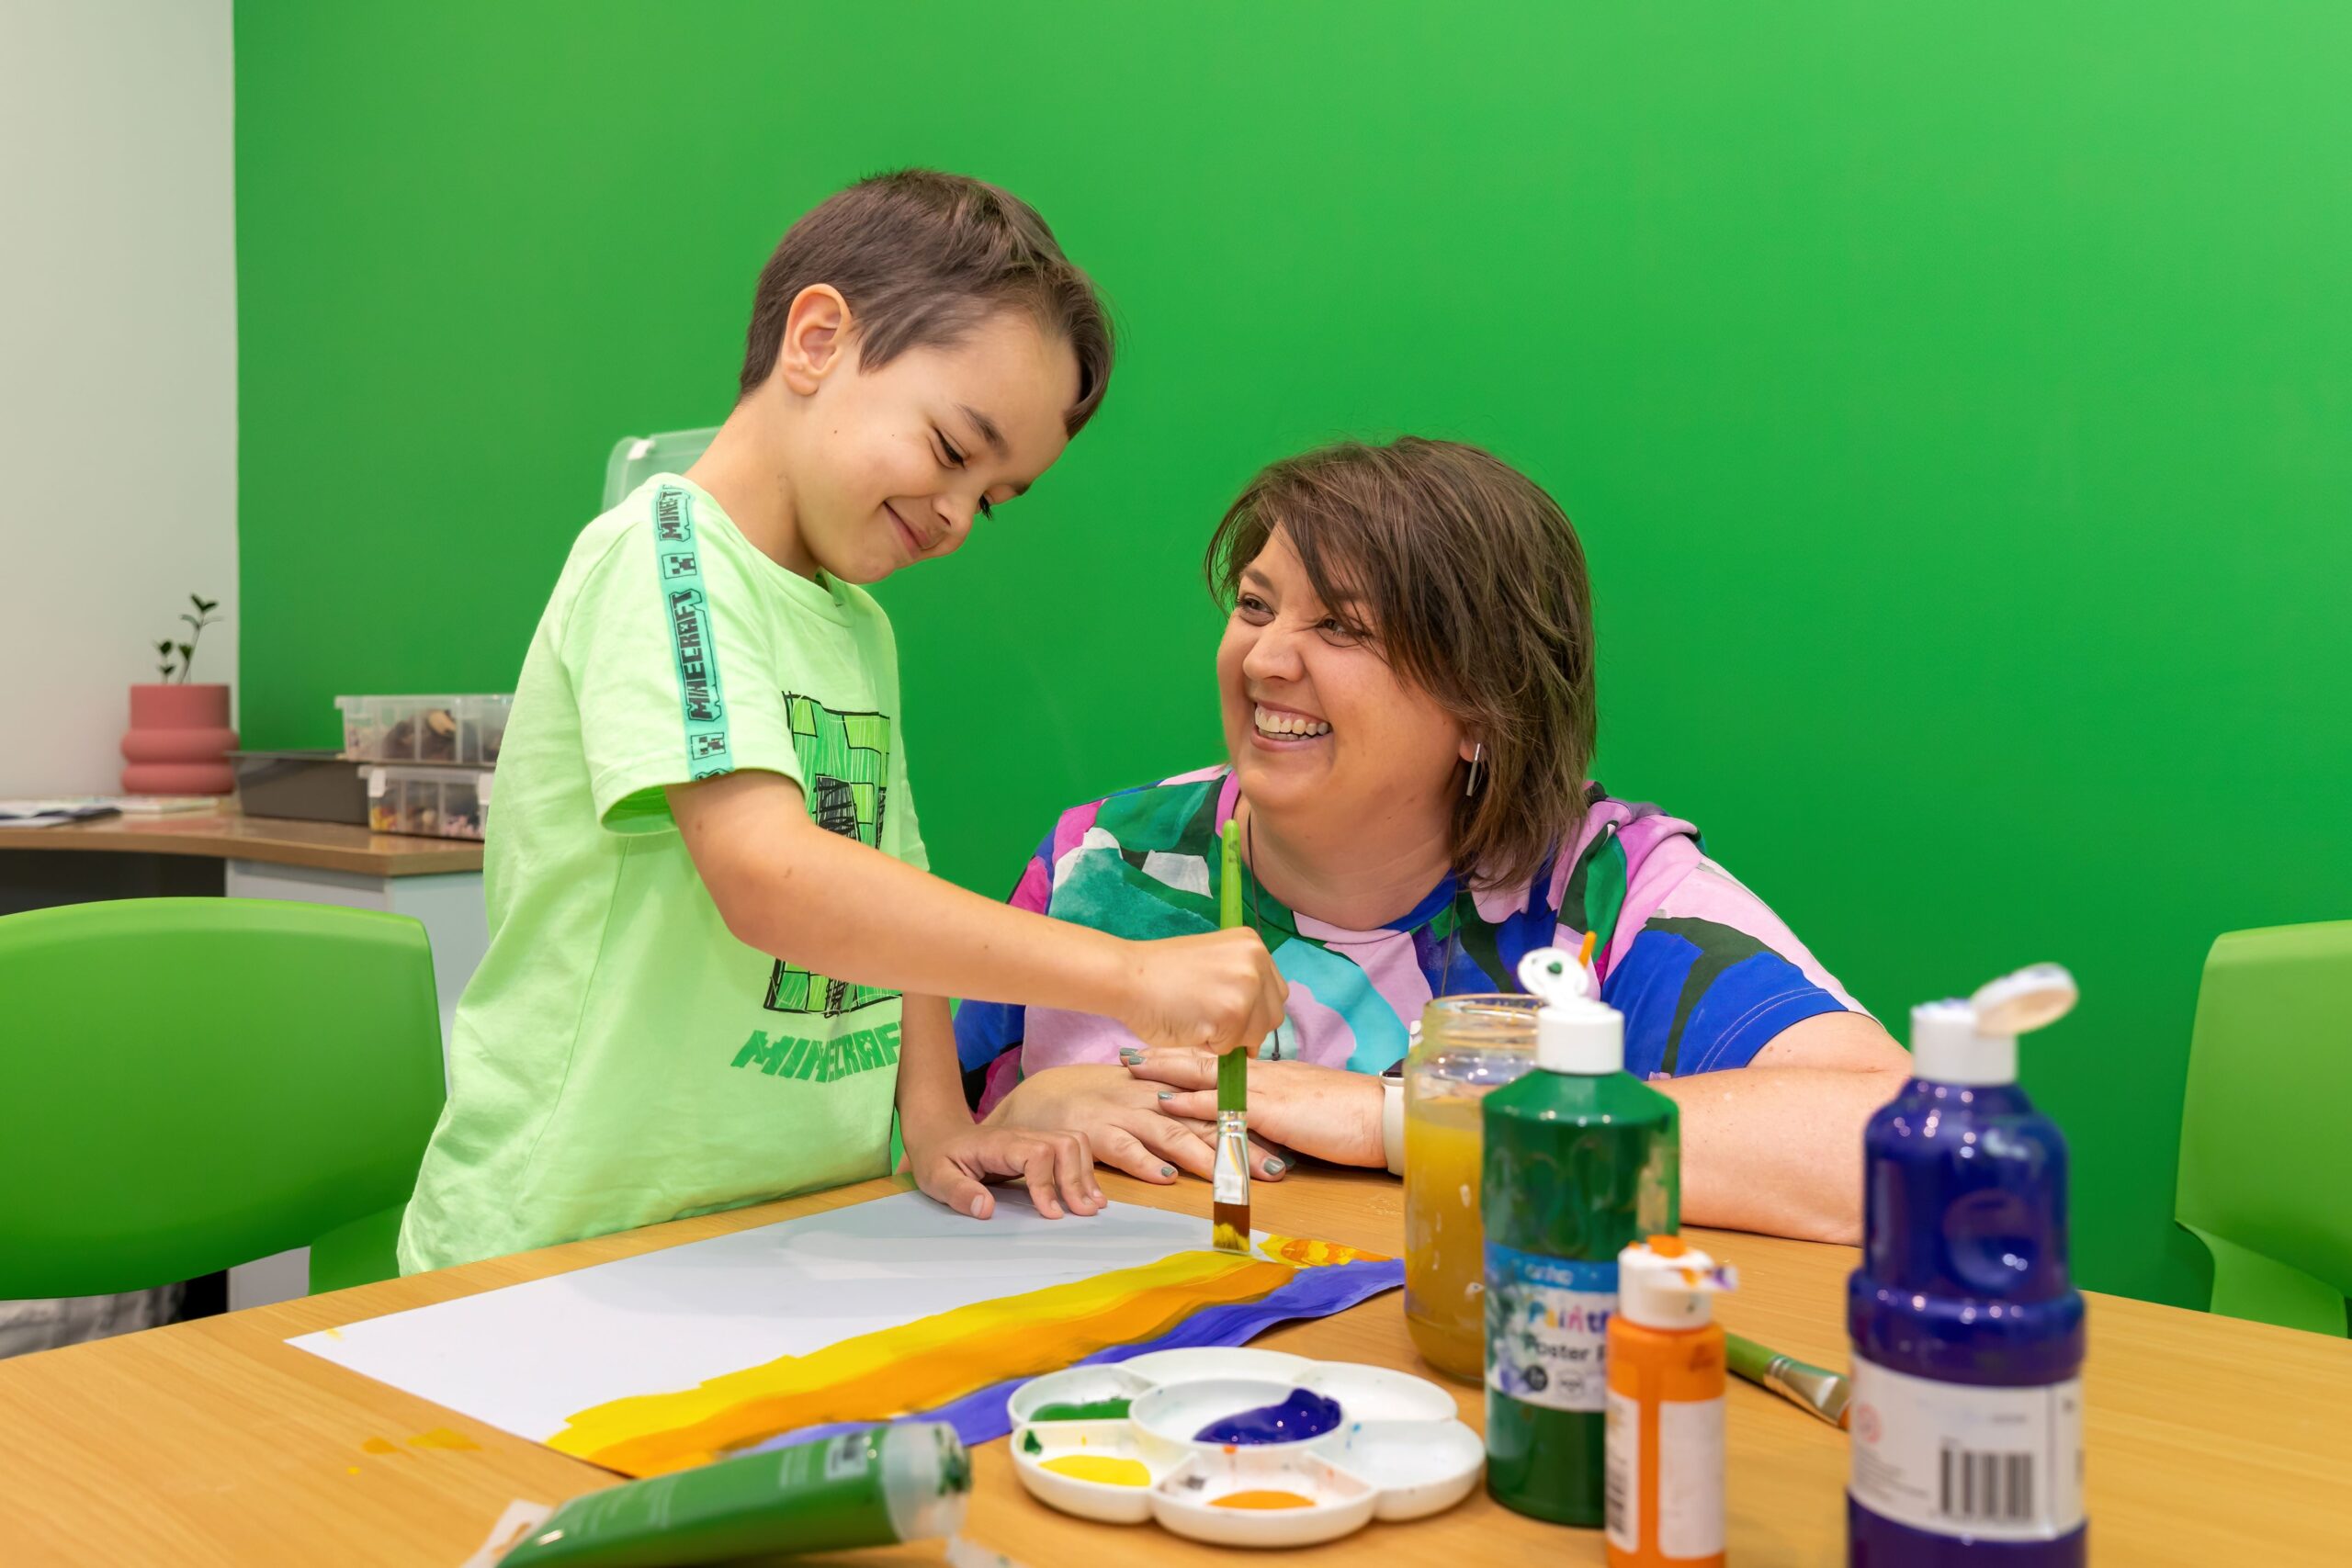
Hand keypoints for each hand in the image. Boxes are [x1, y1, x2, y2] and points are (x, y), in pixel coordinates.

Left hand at [903, 1122, 1104, 1220]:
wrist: (939, 1132)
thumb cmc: (937, 1157)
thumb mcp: (936, 1178)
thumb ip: (959, 1192)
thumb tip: (987, 1209)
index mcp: (998, 1143)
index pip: (1036, 1153)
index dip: (1047, 1183)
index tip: (1049, 1214)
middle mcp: (1021, 1136)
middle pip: (1064, 1143)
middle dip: (1077, 1179)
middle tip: (1083, 1212)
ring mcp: (1032, 1138)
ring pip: (1073, 1143)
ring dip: (1086, 1174)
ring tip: (1092, 1206)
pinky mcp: (1038, 1147)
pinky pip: (1070, 1150)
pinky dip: (1083, 1171)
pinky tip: (1087, 1195)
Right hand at [985, 1064, 1289, 1185]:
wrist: (1033, 1101)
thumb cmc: (1091, 1105)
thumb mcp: (1140, 1101)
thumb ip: (1176, 1111)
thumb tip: (1221, 1129)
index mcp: (1164, 1091)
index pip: (1215, 1106)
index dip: (1252, 1125)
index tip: (1288, 1144)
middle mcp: (1149, 1099)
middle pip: (1203, 1120)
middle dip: (1241, 1144)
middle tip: (1277, 1169)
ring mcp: (1121, 1114)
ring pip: (1170, 1133)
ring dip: (1204, 1157)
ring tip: (1233, 1177)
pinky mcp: (1091, 1132)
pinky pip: (1122, 1147)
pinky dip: (1145, 1163)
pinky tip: (1167, 1178)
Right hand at [1112, 929, 1287, 1056]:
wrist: (1128, 977)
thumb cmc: (1162, 972)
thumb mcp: (1215, 962)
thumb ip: (1240, 980)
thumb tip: (1258, 1018)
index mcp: (1253, 944)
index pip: (1274, 992)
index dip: (1254, 1010)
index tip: (1228, 1012)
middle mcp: (1256, 961)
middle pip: (1273, 1015)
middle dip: (1247, 1027)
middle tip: (1212, 1021)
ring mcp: (1246, 988)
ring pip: (1256, 1035)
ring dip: (1229, 1038)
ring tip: (1199, 1020)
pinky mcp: (1232, 1015)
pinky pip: (1232, 1047)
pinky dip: (1211, 1046)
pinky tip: (1191, 1026)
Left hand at [1125, 1049, 1385, 1167]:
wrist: (1384, 1117)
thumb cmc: (1355, 1115)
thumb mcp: (1312, 1107)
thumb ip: (1285, 1107)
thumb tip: (1262, 1116)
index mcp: (1275, 1072)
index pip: (1224, 1058)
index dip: (1190, 1052)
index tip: (1160, 1047)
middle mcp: (1265, 1074)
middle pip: (1206, 1058)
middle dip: (1166, 1054)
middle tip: (1129, 1050)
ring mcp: (1266, 1090)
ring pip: (1207, 1075)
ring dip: (1167, 1071)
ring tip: (1133, 1066)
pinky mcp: (1272, 1111)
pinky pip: (1224, 1105)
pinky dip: (1193, 1102)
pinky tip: (1167, 1100)